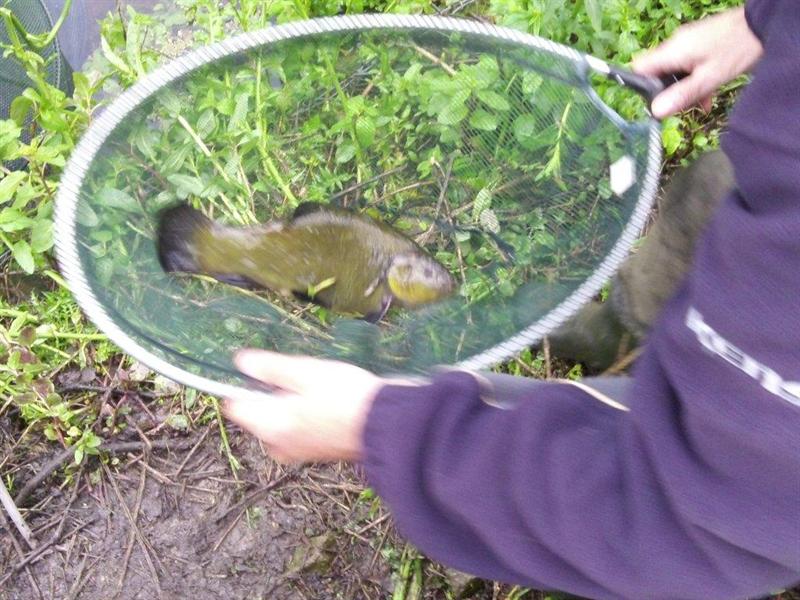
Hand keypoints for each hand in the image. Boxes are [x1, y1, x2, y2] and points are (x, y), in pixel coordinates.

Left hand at [223, 350, 388, 462]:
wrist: (385, 425)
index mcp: (269, 425)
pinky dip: (305, 415)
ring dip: (290, 404)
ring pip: (278, 422)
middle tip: (300, 376)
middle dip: (271, 394)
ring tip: (318, 388)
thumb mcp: (304, 372)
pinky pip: (297, 430)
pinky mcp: (316, 453)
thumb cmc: (344, 395)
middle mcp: (277, 445)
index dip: (243, 384)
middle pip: (257, 414)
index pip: (234, 406)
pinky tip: (328, 402)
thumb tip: (241, 362)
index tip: (264, 370)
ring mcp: (297, 452)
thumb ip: (270, 367)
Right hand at [633, 7, 762, 117]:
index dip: (640, 86)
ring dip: (683, 89)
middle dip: (666, 92)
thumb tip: (656, 111)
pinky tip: (707, 96)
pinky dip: (693, 80)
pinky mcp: (699, 44)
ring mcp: (687, 43)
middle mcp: (675, 45)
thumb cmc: (737, 49)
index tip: (652, 102)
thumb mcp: (710, 77)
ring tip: (699, 105)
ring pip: (674, 71)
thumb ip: (682, 94)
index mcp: (673, 51)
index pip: (639, 68)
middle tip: (680, 108)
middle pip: (656, 72)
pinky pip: (687, 65)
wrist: (764, 25)